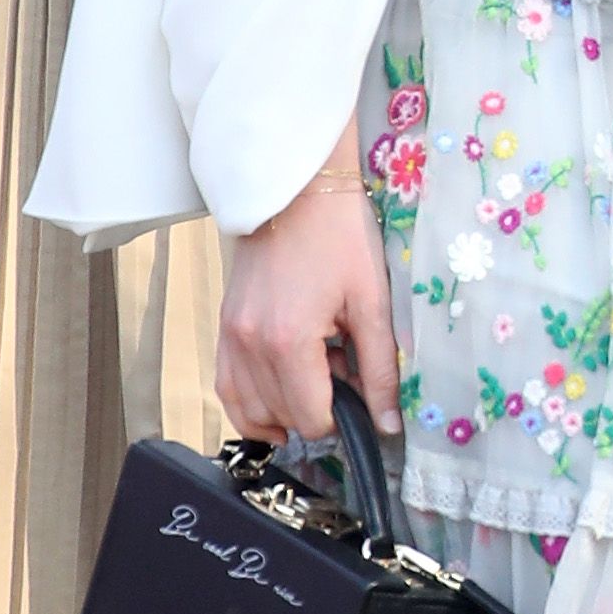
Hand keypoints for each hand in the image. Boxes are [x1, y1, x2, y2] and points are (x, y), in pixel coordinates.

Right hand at [217, 178, 399, 445]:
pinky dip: (249, 402)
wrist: (296, 189)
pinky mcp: (224, 325)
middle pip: (281, 416)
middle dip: (316, 408)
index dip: (342, 418)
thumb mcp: (372, 302)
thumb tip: (388, 424)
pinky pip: (226, 385)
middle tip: (343, 372)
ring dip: (284, 409)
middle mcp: (250, 345)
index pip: (311, 418)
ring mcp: (230, 336)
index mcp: (288, 341)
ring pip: (248, 409)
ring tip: (315, 377)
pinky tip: (277, 397)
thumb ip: (381, 369)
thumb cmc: (339, 235)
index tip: (361, 394)